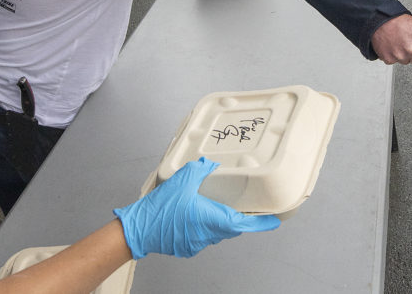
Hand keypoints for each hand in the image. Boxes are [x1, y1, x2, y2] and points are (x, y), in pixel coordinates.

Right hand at [115, 157, 280, 258]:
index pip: (244, 223)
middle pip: (231, 228)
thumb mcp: (182, 180)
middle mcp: (208, 235)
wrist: (138, 230)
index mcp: (212, 219)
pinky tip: (194, 214)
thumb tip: (209, 165)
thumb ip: (200, 170)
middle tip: (245, 207)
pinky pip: (202, 237)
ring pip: (216, 232)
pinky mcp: (187, 247)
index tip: (273, 221)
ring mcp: (197, 243)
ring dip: (218, 221)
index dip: (261, 223)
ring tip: (214, 206)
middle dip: (239, 218)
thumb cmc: (159, 209)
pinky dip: (204, 226)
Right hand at [371, 14, 411, 66]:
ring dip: (403, 55)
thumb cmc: (400, 22)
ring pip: (406, 62)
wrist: (381, 20)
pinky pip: (394, 62)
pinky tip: (391, 45)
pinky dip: (392, 55)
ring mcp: (399, 55)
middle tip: (408, 43)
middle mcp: (411, 50)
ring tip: (398, 43)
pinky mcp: (389, 59)